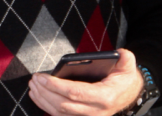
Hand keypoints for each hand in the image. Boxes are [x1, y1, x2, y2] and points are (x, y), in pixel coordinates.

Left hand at [28, 49, 142, 115]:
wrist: (128, 95)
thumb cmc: (123, 79)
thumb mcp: (127, 66)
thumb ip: (126, 58)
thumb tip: (120, 52)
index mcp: (104, 97)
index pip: (75, 93)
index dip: (56, 86)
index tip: (42, 77)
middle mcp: (95, 111)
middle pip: (64, 105)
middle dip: (46, 92)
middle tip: (34, 79)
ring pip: (60, 113)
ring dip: (43, 99)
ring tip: (33, 85)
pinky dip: (46, 106)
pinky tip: (37, 96)